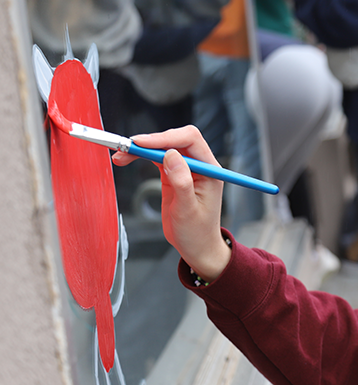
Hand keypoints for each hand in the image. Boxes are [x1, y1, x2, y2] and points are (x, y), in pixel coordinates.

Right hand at [112, 126, 230, 280]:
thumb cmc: (197, 232)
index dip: (165, 137)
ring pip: (163, 147)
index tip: (141, 143)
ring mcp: (185, 168)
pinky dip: (140, 156)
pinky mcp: (172, 174)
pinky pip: (156, 158)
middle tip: (126, 148)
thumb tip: (172, 155)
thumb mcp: (188, 210)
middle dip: (151, 141)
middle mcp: (199, 165)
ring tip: (121, 155)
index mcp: (210, 170)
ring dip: (141, 148)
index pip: (190, 140)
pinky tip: (126, 159)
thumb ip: (182, 182)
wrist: (195, 247)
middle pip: (175, 139)